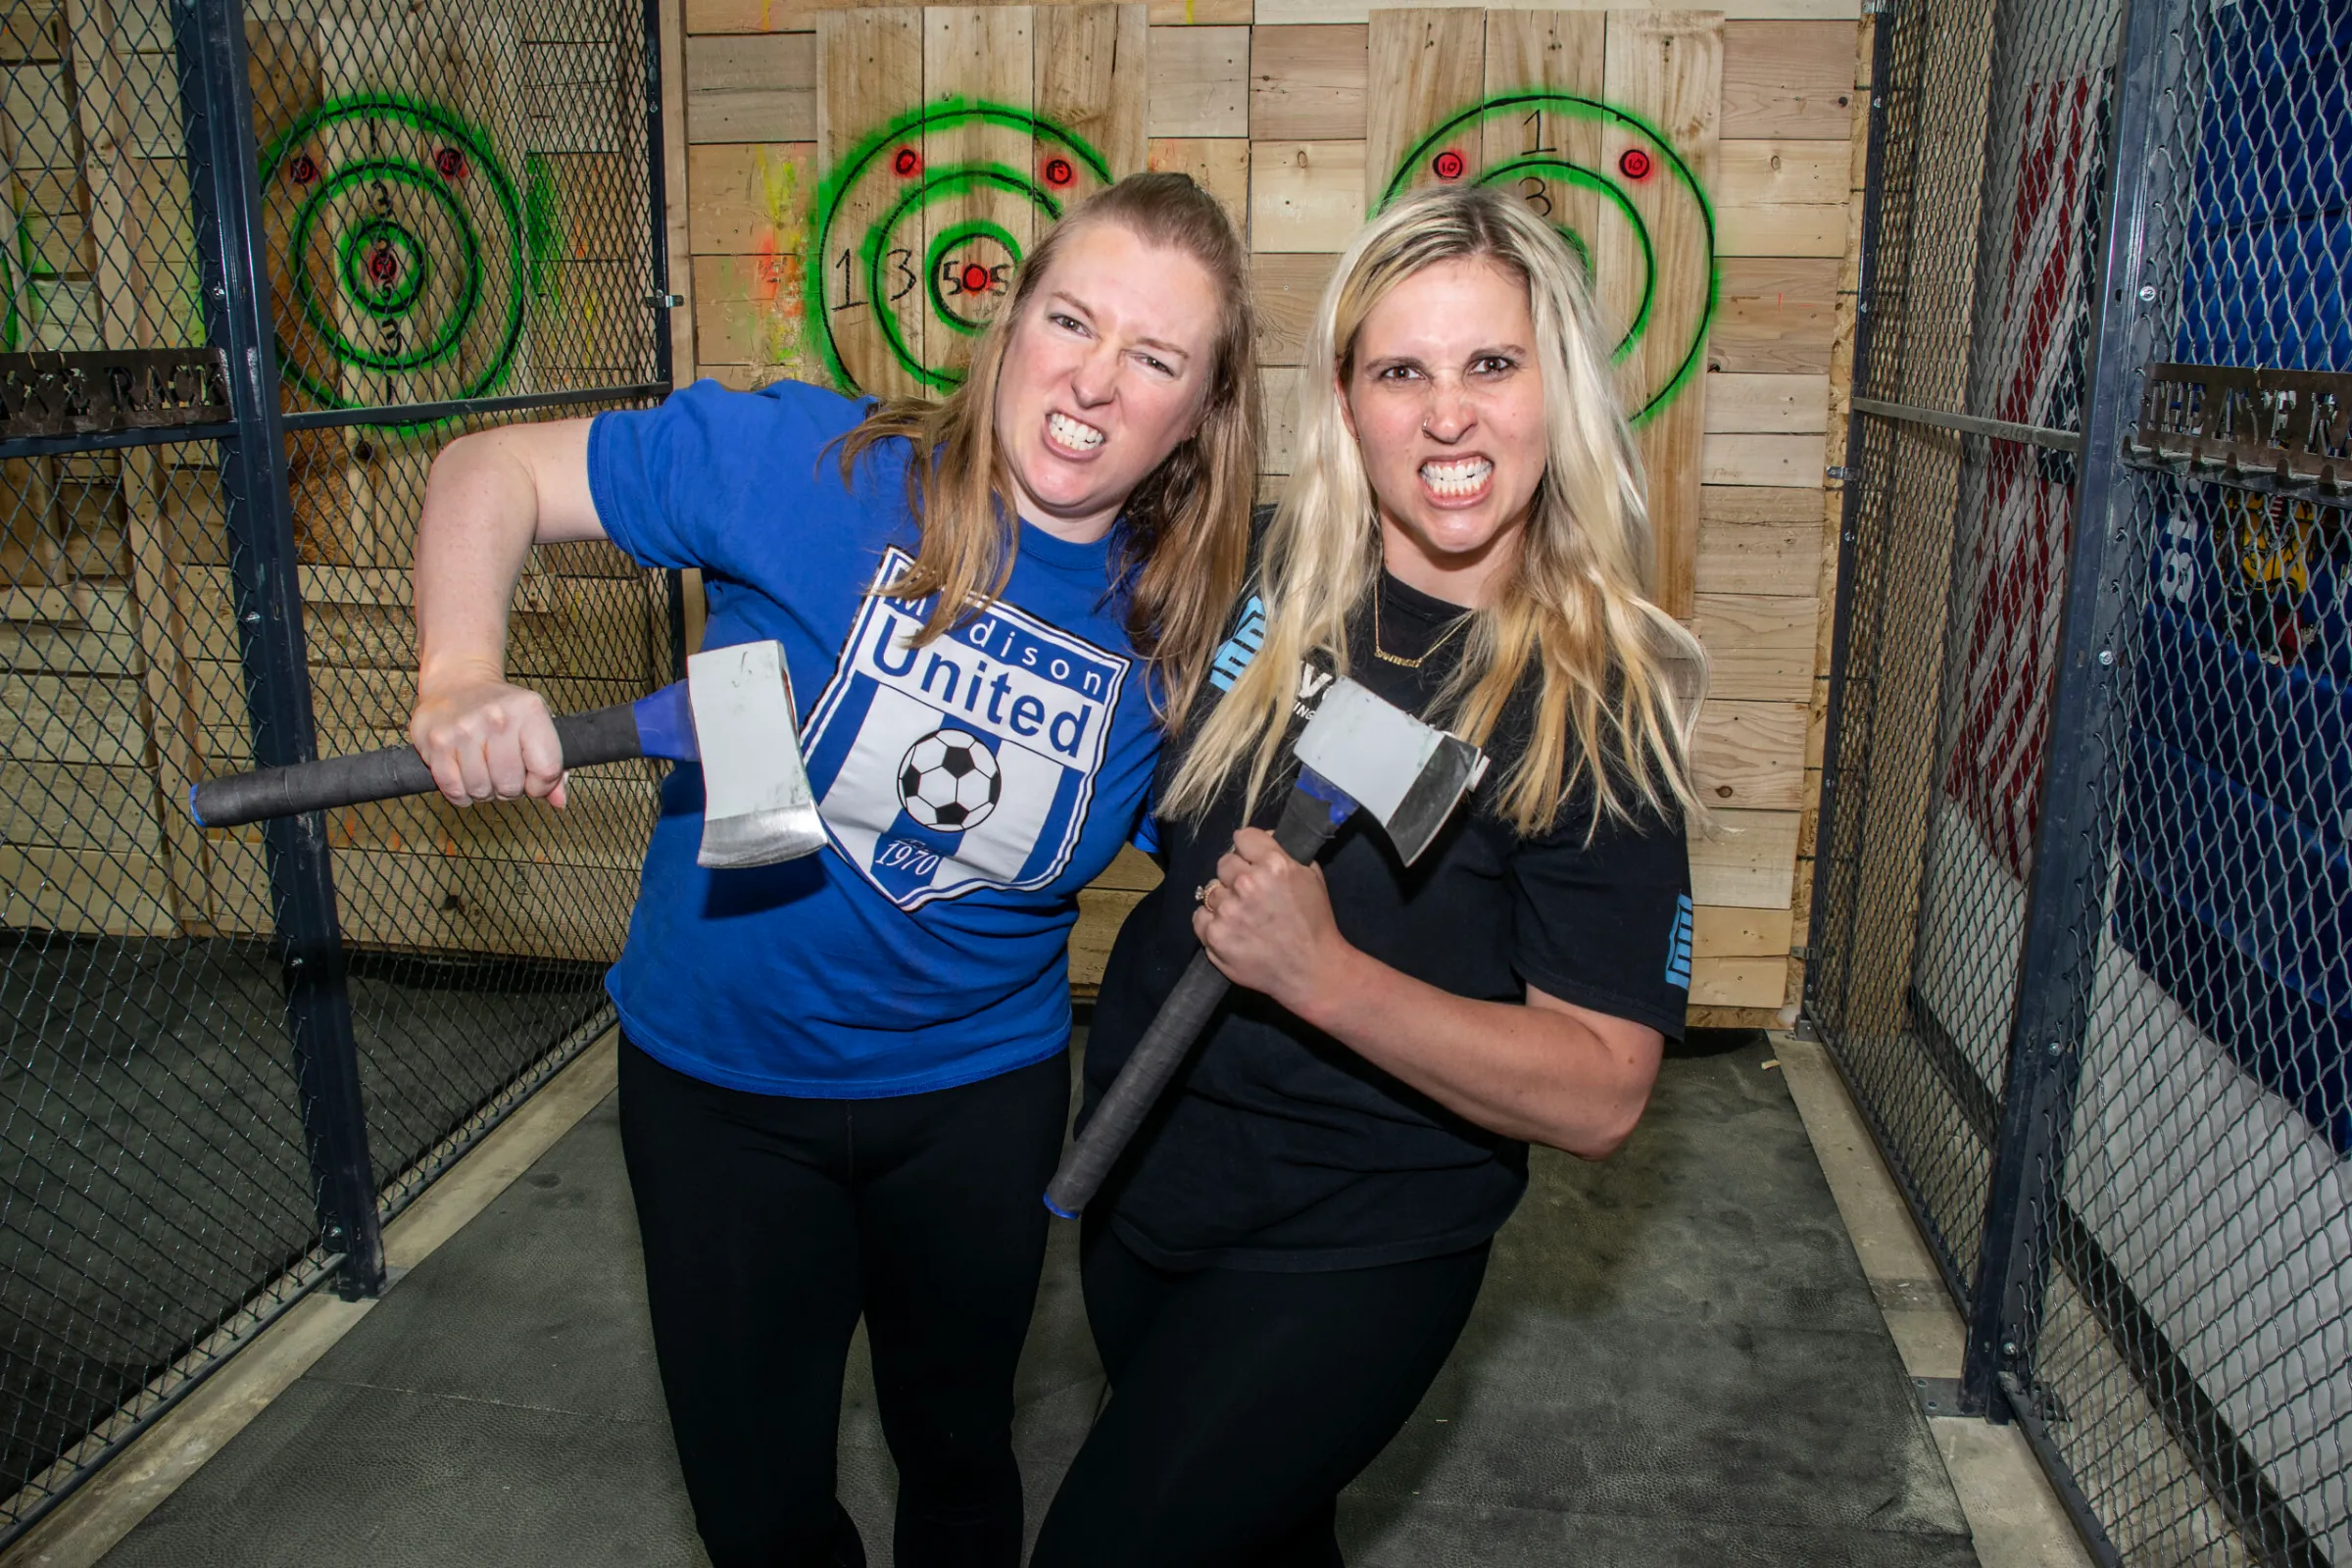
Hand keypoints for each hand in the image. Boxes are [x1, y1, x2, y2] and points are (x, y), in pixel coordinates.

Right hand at [409, 669, 566, 807]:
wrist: (458, 682)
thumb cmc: (503, 710)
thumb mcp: (535, 725)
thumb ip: (552, 764)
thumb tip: (558, 801)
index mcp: (529, 710)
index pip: (546, 769)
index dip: (541, 786)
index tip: (532, 781)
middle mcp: (497, 717)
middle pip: (510, 784)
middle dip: (509, 788)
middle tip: (502, 773)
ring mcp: (464, 729)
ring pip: (481, 790)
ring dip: (483, 790)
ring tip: (483, 771)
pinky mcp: (436, 742)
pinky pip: (453, 789)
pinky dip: (460, 793)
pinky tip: (464, 777)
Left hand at [1193, 827, 1351, 1011]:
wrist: (1312, 971)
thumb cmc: (1315, 924)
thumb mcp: (1311, 877)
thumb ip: (1286, 853)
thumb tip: (1262, 838)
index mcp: (1274, 864)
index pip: (1242, 837)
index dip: (1249, 849)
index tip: (1252, 860)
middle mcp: (1248, 883)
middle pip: (1224, 863)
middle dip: (1236, 875)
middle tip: (1250, 894)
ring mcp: (1228, 911)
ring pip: (1211, 890)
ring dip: (1224, 899)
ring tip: (1242, 916)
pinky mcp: (1215, 936)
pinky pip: (1199, 917)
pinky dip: (1211, 922)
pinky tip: (1230, 930)